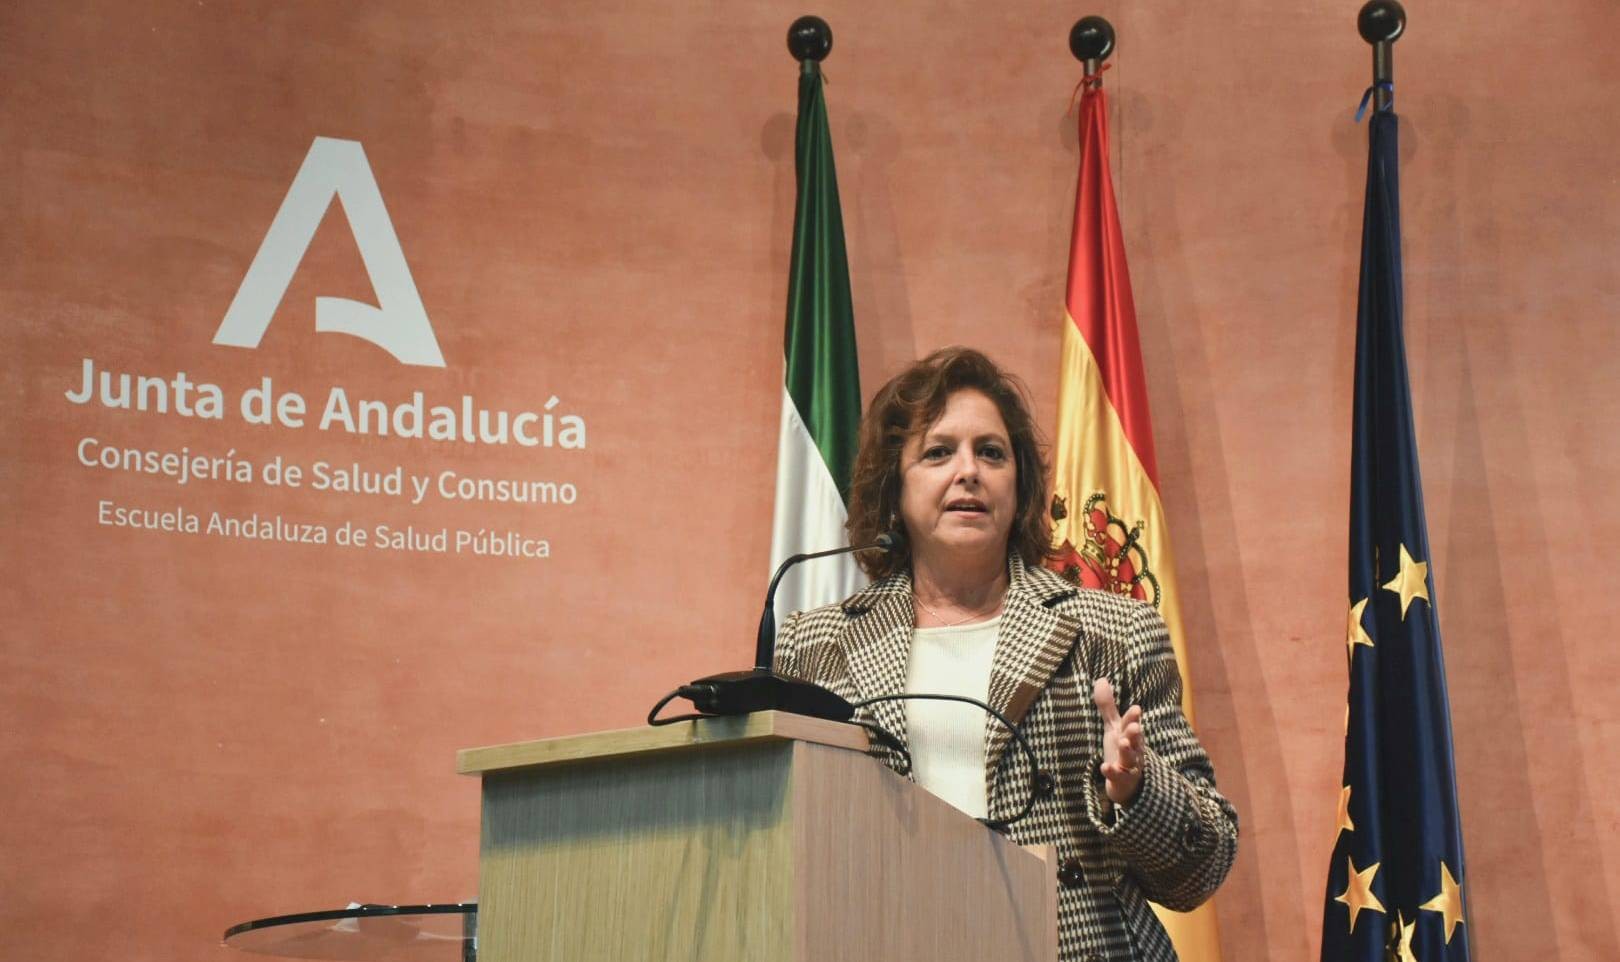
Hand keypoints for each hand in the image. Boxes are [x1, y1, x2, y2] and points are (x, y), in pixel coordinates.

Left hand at [1093, 677, 1145, 805]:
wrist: (1127, 782)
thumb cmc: (1121, 749)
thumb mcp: (1113, 727)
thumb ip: (1108, 706)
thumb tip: (1101, 679)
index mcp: (1130, 734)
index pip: (1131, 723)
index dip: (1133, 717)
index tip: (1135, 708)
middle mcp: (1133, 748)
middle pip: (1135, 739)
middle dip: (1134, 733)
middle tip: (1134, 726)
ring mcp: (1129, 765)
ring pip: (1130, 757)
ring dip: (1127, 750)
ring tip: (1122, 743)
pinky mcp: (1123, 779)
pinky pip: (1119, 776)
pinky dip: (1113, 772)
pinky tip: (1105, 767)